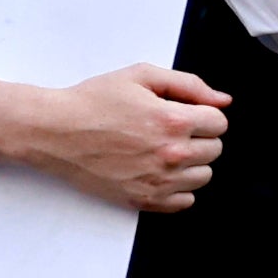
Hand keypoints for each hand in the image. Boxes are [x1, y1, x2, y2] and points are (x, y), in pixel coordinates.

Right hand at [0, 63, 225, 210]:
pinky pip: (185, 201)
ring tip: (162, 151)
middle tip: (168, 130)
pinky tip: (158, 171)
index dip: (203, 114)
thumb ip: (188, 84)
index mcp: (173, 120)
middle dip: (198, 137)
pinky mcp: (143, 199)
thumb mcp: (140, 76)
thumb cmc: (92, 101)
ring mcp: (158, 180)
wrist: (53, 131)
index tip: (184, 114)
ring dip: (190, 163)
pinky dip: (178, 188)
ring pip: (203, 176)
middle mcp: (170, 154)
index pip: (219, 123)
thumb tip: (223, 101)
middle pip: (215, 150)